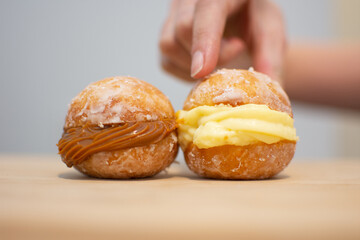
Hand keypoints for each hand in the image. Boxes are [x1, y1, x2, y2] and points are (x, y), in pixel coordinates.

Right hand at [159, 0, 285, 81]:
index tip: (203, 71)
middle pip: (183, 28)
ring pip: (168, 45)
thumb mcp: (270, 34)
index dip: (203, 39)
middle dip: (208, 55)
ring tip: (218, 58)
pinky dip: (184, 72)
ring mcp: (173, 14)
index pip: (207, 8)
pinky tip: (204, 65)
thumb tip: (272, 85)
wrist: (240, 23)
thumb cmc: (255, 23)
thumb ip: (270, 57)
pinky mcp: (165, 34)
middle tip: (235, 52)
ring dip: (193, 65)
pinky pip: (165, 61)